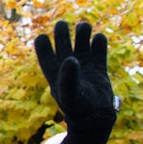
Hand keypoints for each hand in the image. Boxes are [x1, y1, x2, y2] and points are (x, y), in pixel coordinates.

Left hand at [34, 21, 117, 143]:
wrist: (96, 118)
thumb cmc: (79, 109)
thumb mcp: (70, 95)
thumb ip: (68, 78)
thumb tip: (71, 59)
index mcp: (54, 72)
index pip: (45, 52)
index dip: (43, 43)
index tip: (43, 37)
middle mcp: (68, 65)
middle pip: (63, 41)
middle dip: (62, 31)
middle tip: (63, 25)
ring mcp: (84, 64)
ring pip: (81, 39)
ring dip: (82, 31)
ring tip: (83, 29)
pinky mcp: (99, 66)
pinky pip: (99, 46)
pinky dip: (99, 40)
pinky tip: (98, 41)